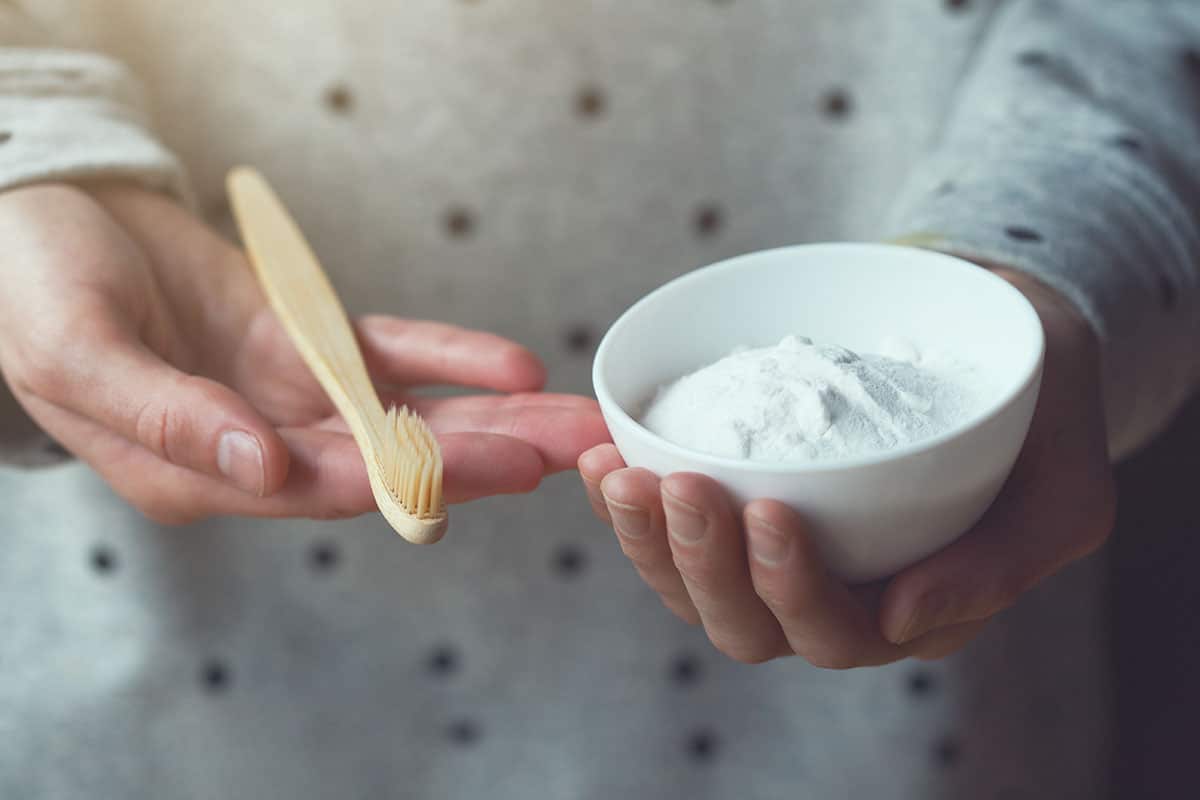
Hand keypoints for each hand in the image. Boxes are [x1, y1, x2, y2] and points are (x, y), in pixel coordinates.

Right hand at [0, 181, 608, 523]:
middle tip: (578, 450)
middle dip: (488, 455)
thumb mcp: (80, 353)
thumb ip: (170, 419)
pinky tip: (510, 366)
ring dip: (491, 416)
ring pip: (406, 413)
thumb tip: (264, 470)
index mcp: (201, 473)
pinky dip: (446, 358)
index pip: (330, 483)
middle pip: (392, 459)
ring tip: (571, 419)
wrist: (45, 218)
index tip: (505, 468)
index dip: (422, 476)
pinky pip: (387, 354)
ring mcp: (289, 395)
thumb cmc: (34, 289)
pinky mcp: (305, 342)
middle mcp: (260, 447)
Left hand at [579, 269, 1114, 666]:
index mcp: (904, 609)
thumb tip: (902, 620)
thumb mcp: (1063, 490)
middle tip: (679, 488)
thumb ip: (999, 563)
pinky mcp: (737, 498)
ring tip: (619, 473)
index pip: (834, 633)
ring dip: (645, 537)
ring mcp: (773, 552)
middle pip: (743, 622)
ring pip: (689, 584)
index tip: (770, 511)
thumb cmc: (1040, 416)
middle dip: (701, 563)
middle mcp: (829, 594)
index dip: (791, 588)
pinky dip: (629, 498)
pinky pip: (667, 524)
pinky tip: (604, 456)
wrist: (998, 340)